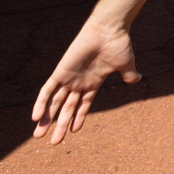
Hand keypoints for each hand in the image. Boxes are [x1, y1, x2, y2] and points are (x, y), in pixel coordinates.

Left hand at [31, 18, 139, 145]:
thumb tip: (137, 80)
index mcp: (93, 82)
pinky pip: (47, 90)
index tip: (73, 132)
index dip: (78, 118)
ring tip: (38, 135)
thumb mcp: (125, 63)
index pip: (82, 105)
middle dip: (59, 125)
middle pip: (66, 108)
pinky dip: (41, 103)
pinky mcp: (60, 71)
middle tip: (53, 143)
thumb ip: (128, 74)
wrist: (108, 29)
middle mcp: (78, 82)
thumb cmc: (118, 44)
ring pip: (54, 103)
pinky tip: (36, 117)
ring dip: (47, 119)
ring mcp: (69, 78)